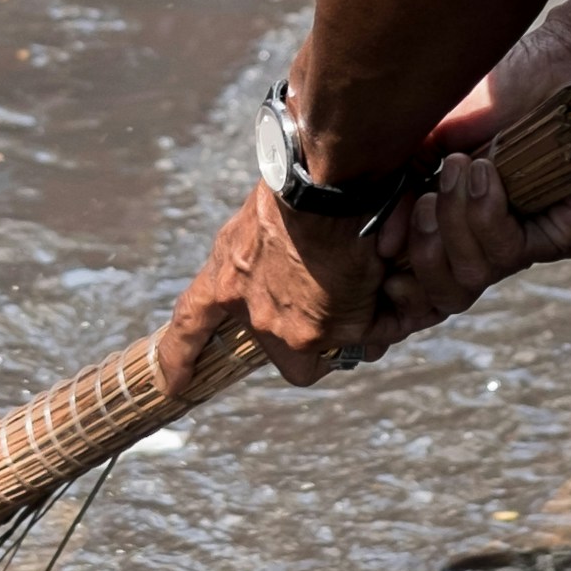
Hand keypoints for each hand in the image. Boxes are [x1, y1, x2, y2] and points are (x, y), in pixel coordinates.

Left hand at [157, 176, 391, 398]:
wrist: (328, 184)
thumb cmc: (303, 184)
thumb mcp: (266, 216)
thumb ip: (266, 248)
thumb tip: (290, 260)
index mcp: (226, 277)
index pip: (190, 325)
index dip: (180, 358)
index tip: (172, 386)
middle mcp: (251, 312)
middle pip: (284, 346)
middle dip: (315, 332)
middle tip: (340, 302)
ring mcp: (286, 328)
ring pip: (331, 346)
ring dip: (358, 322)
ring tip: (379, 281)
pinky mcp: (327, 332)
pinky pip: (366, 337)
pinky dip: (387, 317)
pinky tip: (399, 285)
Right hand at [369, 14, 570, 344]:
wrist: (570, 61)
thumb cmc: (507, 91)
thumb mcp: (437, 134)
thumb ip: (402, 182)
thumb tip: (378, 241)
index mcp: (465, 222)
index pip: (427, 277)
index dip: (401, 272)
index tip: (380, 244)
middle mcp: (499, 238)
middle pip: (448, 291)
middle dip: (424, 251)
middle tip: (426, 201)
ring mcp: (534, 241)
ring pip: (474, 274)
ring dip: (455, 221)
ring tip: (461, 166)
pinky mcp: (567, 236)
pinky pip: (510, 253)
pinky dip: (486, 213)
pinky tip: (487, 172)